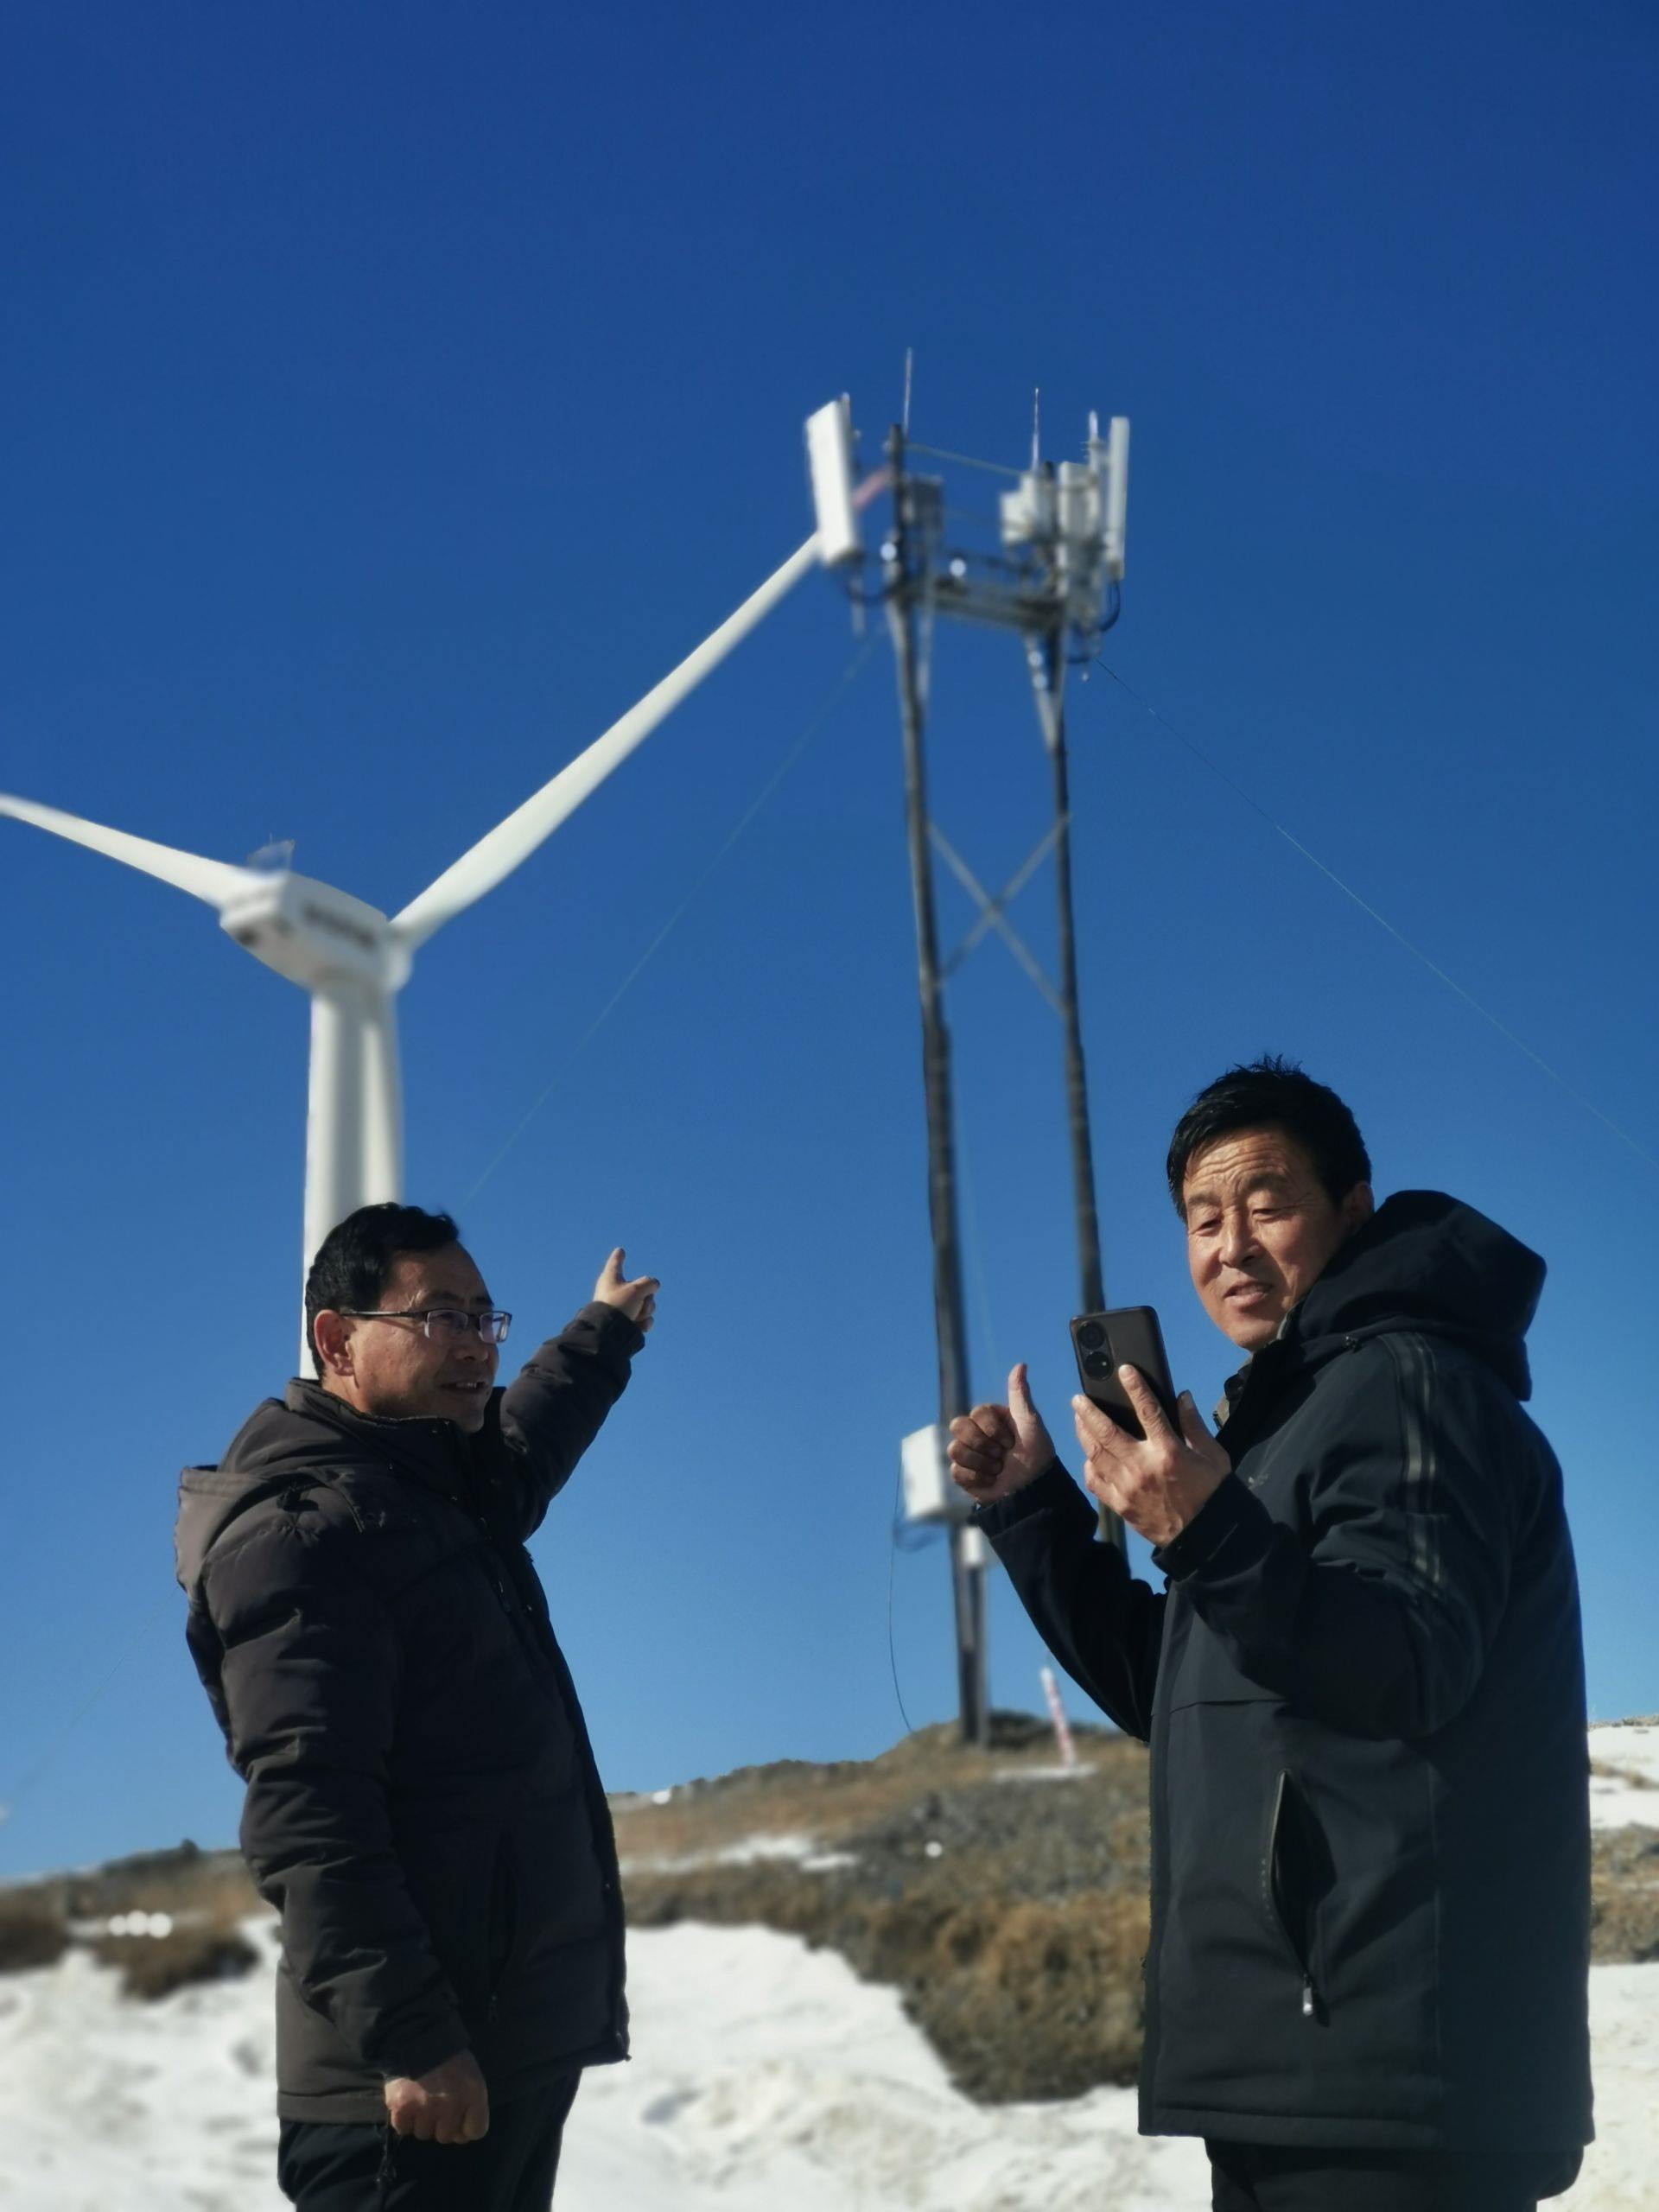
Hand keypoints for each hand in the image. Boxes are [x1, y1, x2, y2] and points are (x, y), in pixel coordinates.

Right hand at [383, 2048, 488, 2143]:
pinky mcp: (402, 2109)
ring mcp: (425, 2109)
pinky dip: (404, 2119)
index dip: (466, 2127)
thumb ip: (471, 2103)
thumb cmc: (449, 2055)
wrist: (418, 2033)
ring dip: (422, 2121)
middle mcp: (451, 2106)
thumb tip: (462, 2134)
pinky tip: (407, 2102)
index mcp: (474, 2094)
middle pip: (446, 2136)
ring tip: (420, 2100)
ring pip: (424, 2134)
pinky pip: (403, 2129)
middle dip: (442, 2124)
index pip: (476, 2132)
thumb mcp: (471, 2074)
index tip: (459, 2119)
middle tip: (436, 2105)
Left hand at [594, 1247, 658, 1332]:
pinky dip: (644, 1322)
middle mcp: (616, 1291)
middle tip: (638, 1302)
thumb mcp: (638, 1289)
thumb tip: (653, 1287)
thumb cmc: (619, 1305)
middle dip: (647, 1296)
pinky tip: (638, 1326)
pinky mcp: (628, 1323)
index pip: (616, 1263)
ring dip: (646, 1310)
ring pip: (647, 1304)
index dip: (618, 1256)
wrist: (610, 1334)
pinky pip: (645, 1318)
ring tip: (636, 1316)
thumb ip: (649, 1283)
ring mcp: (623, 1307)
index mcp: (611, 1278)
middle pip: (642, 1287)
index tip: (620, 1251)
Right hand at [948, 1363, 1055, 1507]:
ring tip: (998, 1470)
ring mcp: (969, 1455)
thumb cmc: (1037, 1455)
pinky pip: (956, 1471)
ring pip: (955, 1449)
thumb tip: (1021, 1364)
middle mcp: (978, 1434)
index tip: (1011, 1441)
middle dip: (983, 1444)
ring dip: (981, 1463)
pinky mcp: (964, 1476)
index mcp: (992, 1419)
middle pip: (958, 1426)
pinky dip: (976, 1478)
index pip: (976, 1413)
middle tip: (1002, 1455)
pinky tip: (991, 1481)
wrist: (1033, 1491)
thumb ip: (1020, 1395)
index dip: (992, 1430)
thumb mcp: (1030, 1423)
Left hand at [1072, 1368, 1230, 1546]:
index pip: (1148, 1410)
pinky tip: (1088, 1456)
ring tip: (1078, 1418)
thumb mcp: (1213, 1457)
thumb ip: (1194, 1425)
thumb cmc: (1212, 1494)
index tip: (1124, 1370)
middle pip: (1107, 1431)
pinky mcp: (1119, 1504)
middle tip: (1078, 1398)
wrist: (1205, 1538)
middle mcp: (1142, 1466)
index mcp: (1168, 1452)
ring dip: (1083, 1433)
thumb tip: (1181, 1396)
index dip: (1135, 1387)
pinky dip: (1089, 1465)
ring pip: (1096, 1453)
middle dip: (1089, 1411)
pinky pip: (1095, 1481)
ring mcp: (1127, 1487)